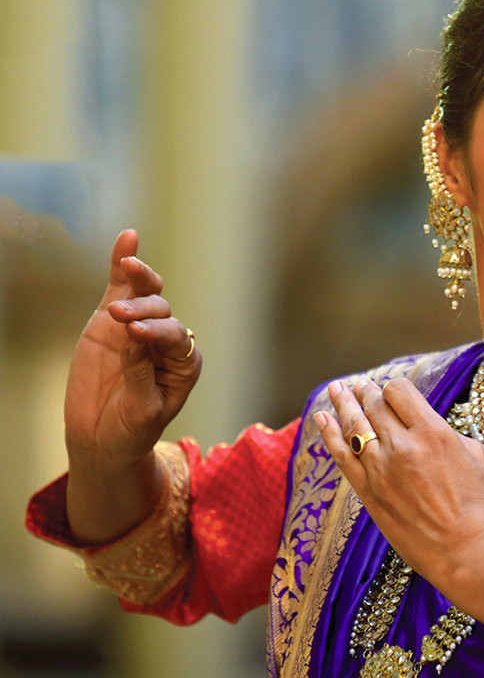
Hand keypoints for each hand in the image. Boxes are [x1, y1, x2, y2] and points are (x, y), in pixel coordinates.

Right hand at [64, 229, 200, 472]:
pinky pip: (121, 288)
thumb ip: (140, 375)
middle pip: (162, 313)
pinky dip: (123, 263)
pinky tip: (128, 238)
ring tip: (129, 270)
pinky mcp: (110, 321)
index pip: (176, 337)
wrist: (103, 440)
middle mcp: (167, 340)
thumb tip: (133, 338)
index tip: (136, 335)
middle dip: (144, 312)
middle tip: (122, 320)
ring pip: (146, 296)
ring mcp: (139, 326)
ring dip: (139, 281)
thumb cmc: (132, 430)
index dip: (159, 333)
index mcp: (185, 362)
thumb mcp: (142, 410)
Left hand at [315, 376, 483, 595]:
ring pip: (354, 425)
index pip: (399, 391)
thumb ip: (446, 431)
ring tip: (337, 388)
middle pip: (374, 406)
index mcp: (433, 432)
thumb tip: (426, 423)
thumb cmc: (478, 505)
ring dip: (344, 403)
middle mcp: (403, 446)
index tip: (394, 392)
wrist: (466, 551)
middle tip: (361, 386)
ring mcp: (381, 470)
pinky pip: (342, 456)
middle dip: (367, 393)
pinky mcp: (368, 492)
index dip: (394, 388)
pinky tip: (322, 417)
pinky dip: (329, 434)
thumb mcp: (476, 454)